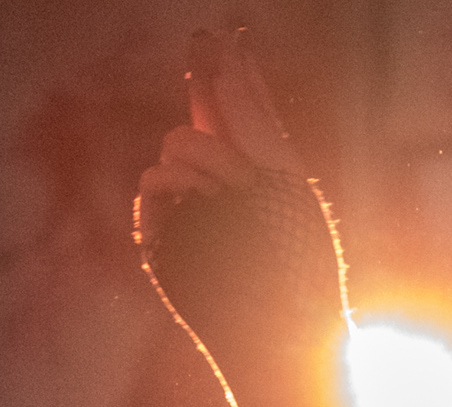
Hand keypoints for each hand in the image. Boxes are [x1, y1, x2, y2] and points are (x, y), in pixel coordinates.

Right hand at [134, 28, 301, 256]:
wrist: (281, 329)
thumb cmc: (298, 267)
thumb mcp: (287, 180)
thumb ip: (255, 122)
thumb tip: (228, 61)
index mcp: (256, 176)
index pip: (234, 111)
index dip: (227, 71)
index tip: (223, 32)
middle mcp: (221, 186)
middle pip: (201, 115)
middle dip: (208, 86)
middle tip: (208, 46)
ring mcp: (189, 209)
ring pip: (177, 141)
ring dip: (209, 156)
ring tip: (237, 188)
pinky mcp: (162, 235)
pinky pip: (153, 179)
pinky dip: (177, 181)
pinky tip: (208, 198)